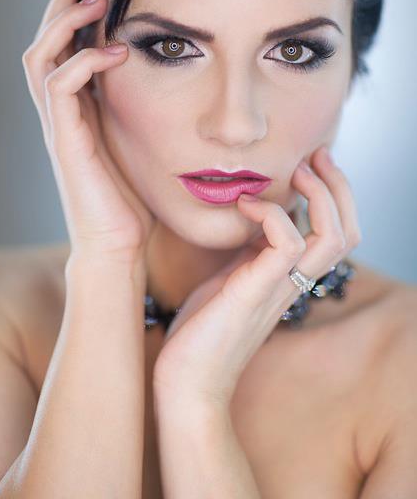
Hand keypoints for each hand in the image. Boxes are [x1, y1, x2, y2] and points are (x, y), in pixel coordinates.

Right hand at [21, 0, 155, 265]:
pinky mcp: (64, 143)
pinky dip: (84, 63)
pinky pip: (59, 88)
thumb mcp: (138, 143)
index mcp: (77, 110)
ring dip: (66, 22)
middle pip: (45, 41)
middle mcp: (60, 114)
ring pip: (41, 57)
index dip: (74, 11)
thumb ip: (139, 111)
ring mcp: (58, 128)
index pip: (65, 47)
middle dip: (62, 1)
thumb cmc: (133, 199)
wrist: (118, 246)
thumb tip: (168, 83)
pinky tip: (116, 51)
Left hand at [152, 146, 361, 408]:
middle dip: (338, 186)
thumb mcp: (231, 276)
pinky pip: (286, 244)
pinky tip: (246, 207)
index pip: (337, 234)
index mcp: (289, 277)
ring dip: (319, 194)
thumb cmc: (203, 330)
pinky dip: (272, 215)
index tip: (311, 162)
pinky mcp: (255, 292)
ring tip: (296, 172)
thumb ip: (249, 249)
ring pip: (331, 238)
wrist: (187, 381)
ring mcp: (279, 289)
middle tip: (316, 155)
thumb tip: (251, 213)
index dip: (333, 195)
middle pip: (347, 232)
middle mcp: (294, 282)